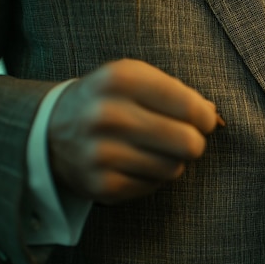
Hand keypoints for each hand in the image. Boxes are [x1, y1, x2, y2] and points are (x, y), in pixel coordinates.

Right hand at [48, 59, 220, 203]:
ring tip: (155, 149)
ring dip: (173, 160)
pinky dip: (154, 177)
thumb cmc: (110, 99)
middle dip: (194, 142)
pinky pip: (154, 186)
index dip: (205, 118)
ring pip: (174, 167)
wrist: (52, 129)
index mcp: (121, 79)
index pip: (190, 107)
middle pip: (188, 142)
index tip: (203, 120)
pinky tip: (137, 163)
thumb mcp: (137, 78)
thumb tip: (212, 115)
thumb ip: (179, 91)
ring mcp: (101, 153)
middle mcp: (107, 115)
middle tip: (186, 139)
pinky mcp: (101, 185)